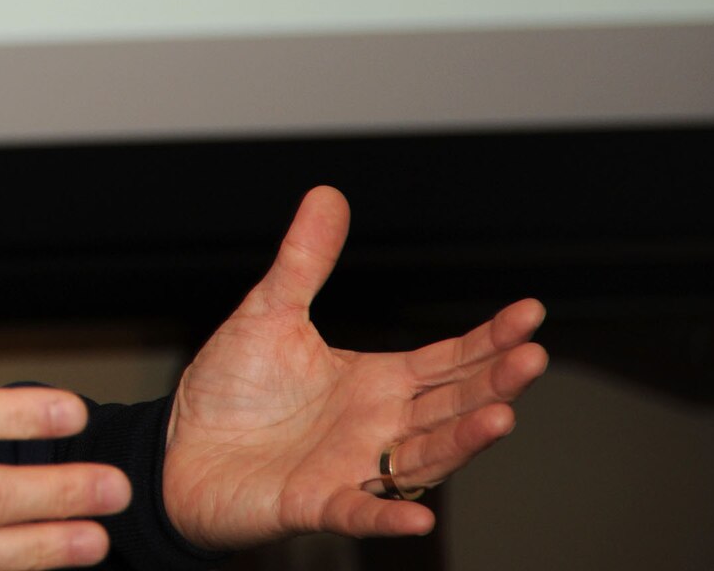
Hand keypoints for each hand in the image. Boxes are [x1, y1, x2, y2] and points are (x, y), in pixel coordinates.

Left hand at [162, 186, 547, 552]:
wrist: (179, 448)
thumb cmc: (230, 390)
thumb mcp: (269, 312)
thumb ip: (305, 261)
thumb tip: (328, 194)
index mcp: (374, 382)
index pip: (447, 361)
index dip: (490, 341)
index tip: (531, 315)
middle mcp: (376, 427)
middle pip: (450, 405)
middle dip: (493, 384)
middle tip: (533, 359)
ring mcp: (352, 468)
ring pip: (422, 458)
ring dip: (461, 442)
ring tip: (500, 418)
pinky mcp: (314, 502)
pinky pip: (358, 513)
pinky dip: (386, 518)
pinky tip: (417, 519)